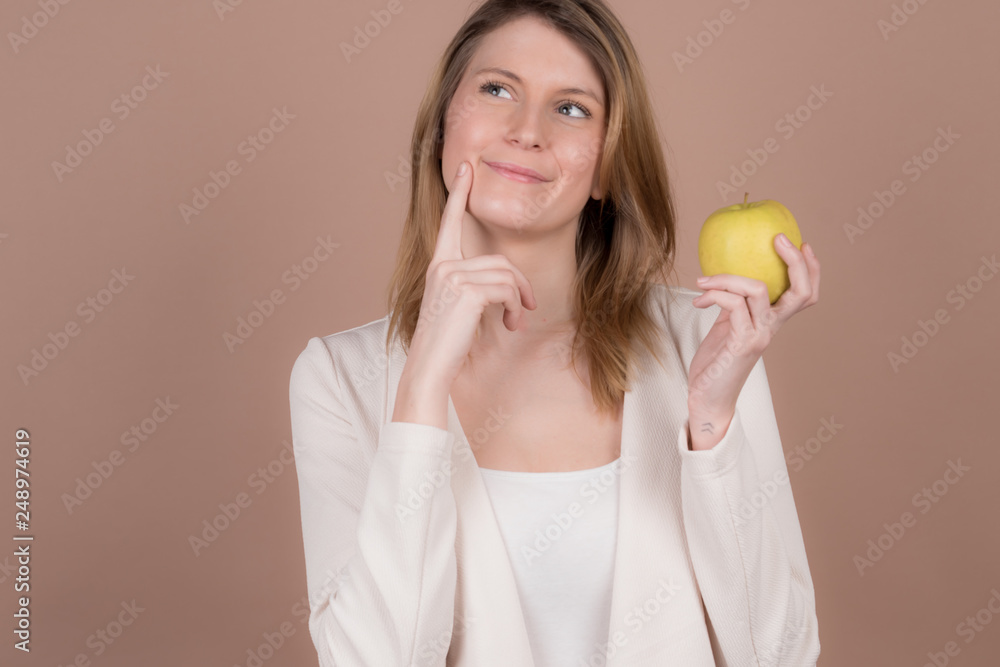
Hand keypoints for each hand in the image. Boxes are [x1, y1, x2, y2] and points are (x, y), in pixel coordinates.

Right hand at [402, 160, 537, 395]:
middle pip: (500, 260)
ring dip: (519, 302)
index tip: (465, 168)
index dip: (458, 194)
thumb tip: (508, 284)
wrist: (430, 368)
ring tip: (514, 323)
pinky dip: (515, 308)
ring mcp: (452, 276)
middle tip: (527, 309)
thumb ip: (474, 286)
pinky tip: (508, 325)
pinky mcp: (466, 291)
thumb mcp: (459, 309)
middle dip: (520, 285)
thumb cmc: (446, 344)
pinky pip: (507, 289)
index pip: (449, 223)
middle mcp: (442, 266)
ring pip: (507, 276)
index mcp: (439, 266)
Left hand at [686, 235, 820, 448]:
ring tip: (703, 279)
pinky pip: (734, 305)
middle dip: (795, 261)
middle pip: (801, 292)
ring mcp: (760, 336)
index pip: (805, 294)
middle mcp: (772, 328)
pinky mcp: (741, 343)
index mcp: (772, 322)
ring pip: (759, 290)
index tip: (801, 242)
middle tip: (777, 239)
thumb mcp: (727, 324)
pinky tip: (699, 299)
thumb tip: (728, 277)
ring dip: (728, 276)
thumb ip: (735, 303)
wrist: (706, 395)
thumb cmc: (716, 361)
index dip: (810, 268)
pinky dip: (716, 293)